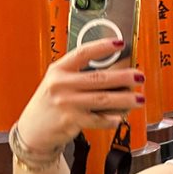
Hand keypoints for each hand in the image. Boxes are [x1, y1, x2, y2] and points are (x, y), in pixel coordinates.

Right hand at [15, 38, 143, 151]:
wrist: (32, 130)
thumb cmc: (49, 104)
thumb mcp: (57, 83)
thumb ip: (79, 75)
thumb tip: (115, 69)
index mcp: (58, 70)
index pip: (83, 53)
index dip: (103, 46)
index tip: (120, 43)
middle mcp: (61, 85)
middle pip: (99, 78)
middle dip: (124, 77)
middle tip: (140, 76)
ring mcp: (66, 103)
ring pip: (103, 99)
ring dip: (125, 99)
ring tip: (140, 98)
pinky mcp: (71, 121)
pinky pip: (99, 119)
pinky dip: (112, 119)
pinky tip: (120, 117)